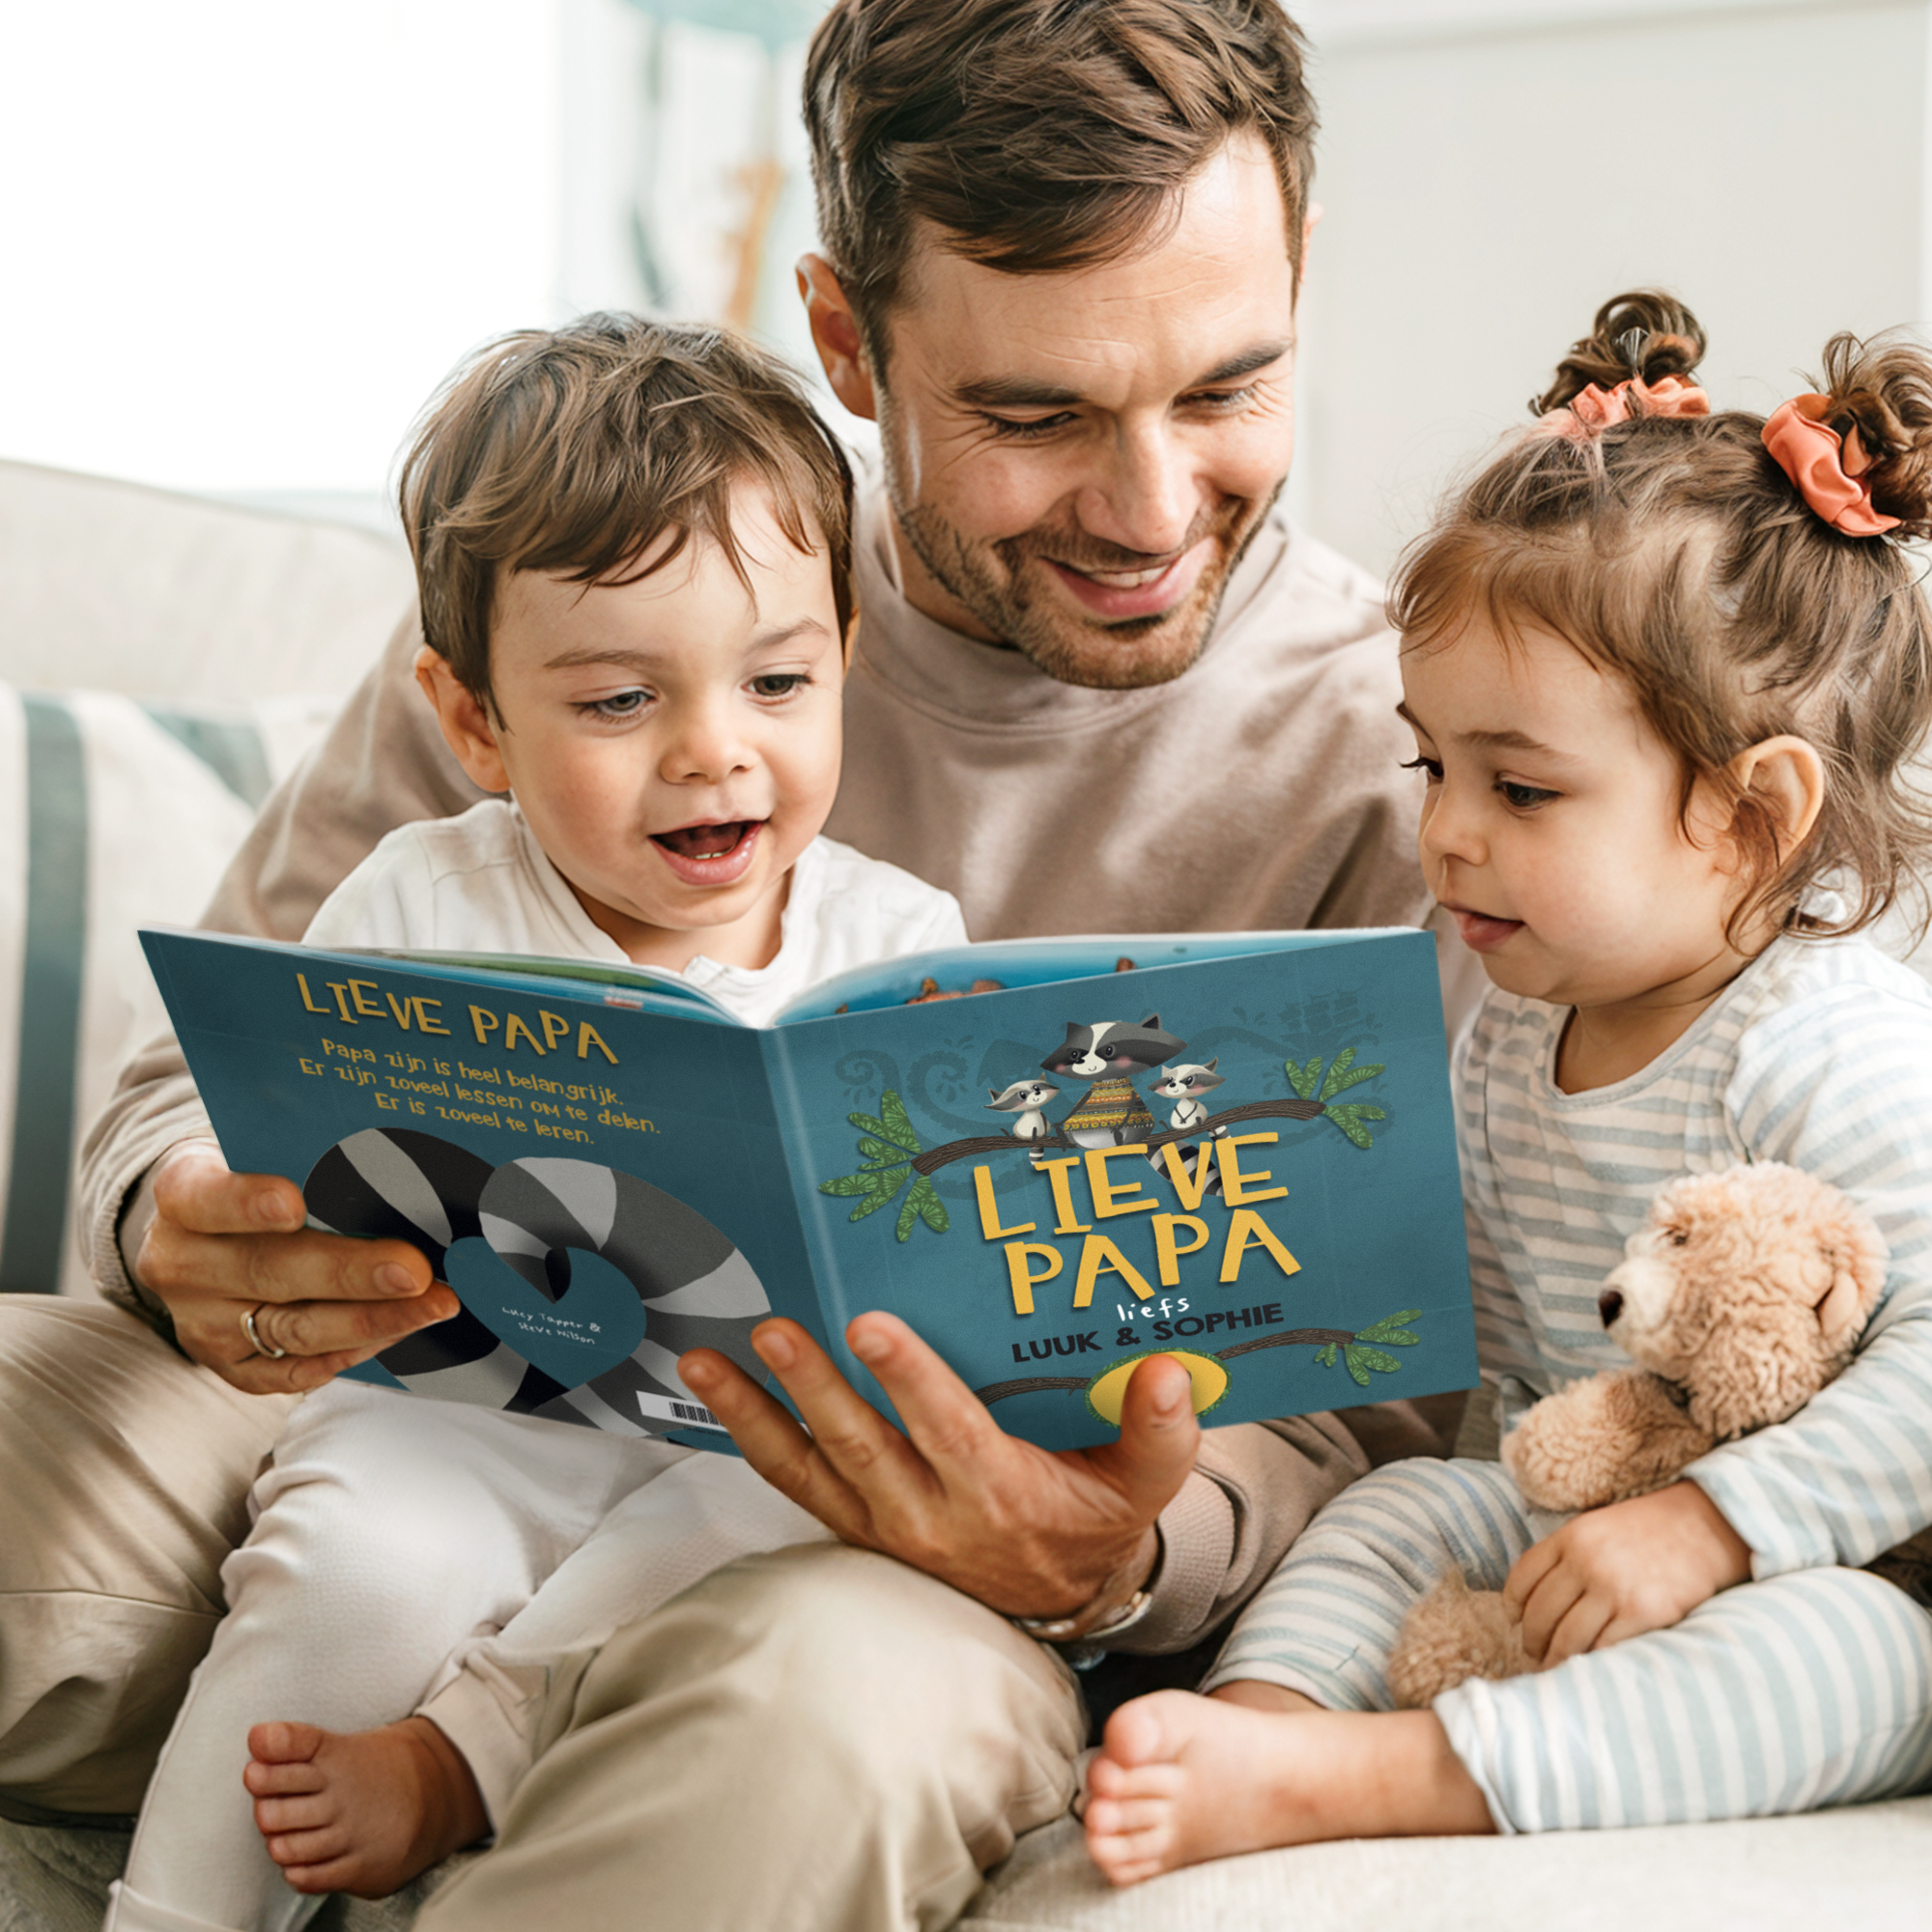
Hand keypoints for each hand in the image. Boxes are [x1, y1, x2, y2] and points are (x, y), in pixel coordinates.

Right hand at [136, 1142, 459, 1393]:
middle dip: (351, 1273)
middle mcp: (184, 1264)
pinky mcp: (228, 1364)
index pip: (208, 1197)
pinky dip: (353, 1351)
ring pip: (291, 1330)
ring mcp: (203, 1323)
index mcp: (183, 1195)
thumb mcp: (259, 1151)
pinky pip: (293, 1372)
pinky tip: (400, 1330)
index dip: (246, 1202)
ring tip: (433, 1305)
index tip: (293, 1202)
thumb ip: (306, 1157)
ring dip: (374, 1320)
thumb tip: (393, 1162)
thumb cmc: (254, 1179)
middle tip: (415, 1271)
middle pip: (269, 1272)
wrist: (206, 1232)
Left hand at [679, 1313, 1199, 1619]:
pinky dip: (750, 1434)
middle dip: (815, 1386)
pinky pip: (793, 1480)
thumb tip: (1170, 1372)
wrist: (1054, 1599)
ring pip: (808, 1466)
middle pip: (862, 1446)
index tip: (872, 1328)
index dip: (910, 1380)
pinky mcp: (853, 1522)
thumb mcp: (1144, 1487)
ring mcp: (881, 1523)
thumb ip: (1162, 1435)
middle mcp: (928, 1514)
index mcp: (999, 1496)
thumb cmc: (1094, 1521)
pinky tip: (715, 1388)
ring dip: (754, 1411)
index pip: (949, 1432)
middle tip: (776, 1330)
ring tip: (708, 1357)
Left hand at [1505, 1482, 1751, 1665]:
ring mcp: (1614, 1588)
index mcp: (1570, 1537)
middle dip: (1532, 1640)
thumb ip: (1569, 1556)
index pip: (1523, 1578)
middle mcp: (1586, 1561)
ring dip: (1557, 1660)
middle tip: (1533, 1655)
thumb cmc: (1650, 1530)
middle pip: (1541, 1613)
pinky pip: (1605, 1648)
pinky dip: (1592, 1663)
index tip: (1515, 1622)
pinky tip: (1589, 1669)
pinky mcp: (1644, 1613)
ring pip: (1568, 1638)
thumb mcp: (1598, 1527)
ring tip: (1556, 1669)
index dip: (1514, 1606)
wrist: (1707, 1526)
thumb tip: (1537, 1599)